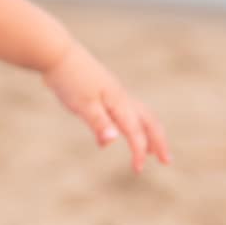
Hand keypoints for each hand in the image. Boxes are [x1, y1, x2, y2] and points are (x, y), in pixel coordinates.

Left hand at [39, 42, 171, 174]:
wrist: (57, 54)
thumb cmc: (68, 79)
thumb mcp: (81, 105)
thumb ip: (97, 123)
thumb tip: (110, 141)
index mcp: (118, 102)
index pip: (135, 132)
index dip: (139, 151)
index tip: (138, 170)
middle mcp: (122, 97)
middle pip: (148, 121)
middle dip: (159, 141)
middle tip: (168, 160)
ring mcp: (114, 93)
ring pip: (140, 114)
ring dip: (149, 132)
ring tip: (153, 150)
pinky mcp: (105, 91)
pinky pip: (126, 110)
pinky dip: (133, 124)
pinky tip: (120, 133)